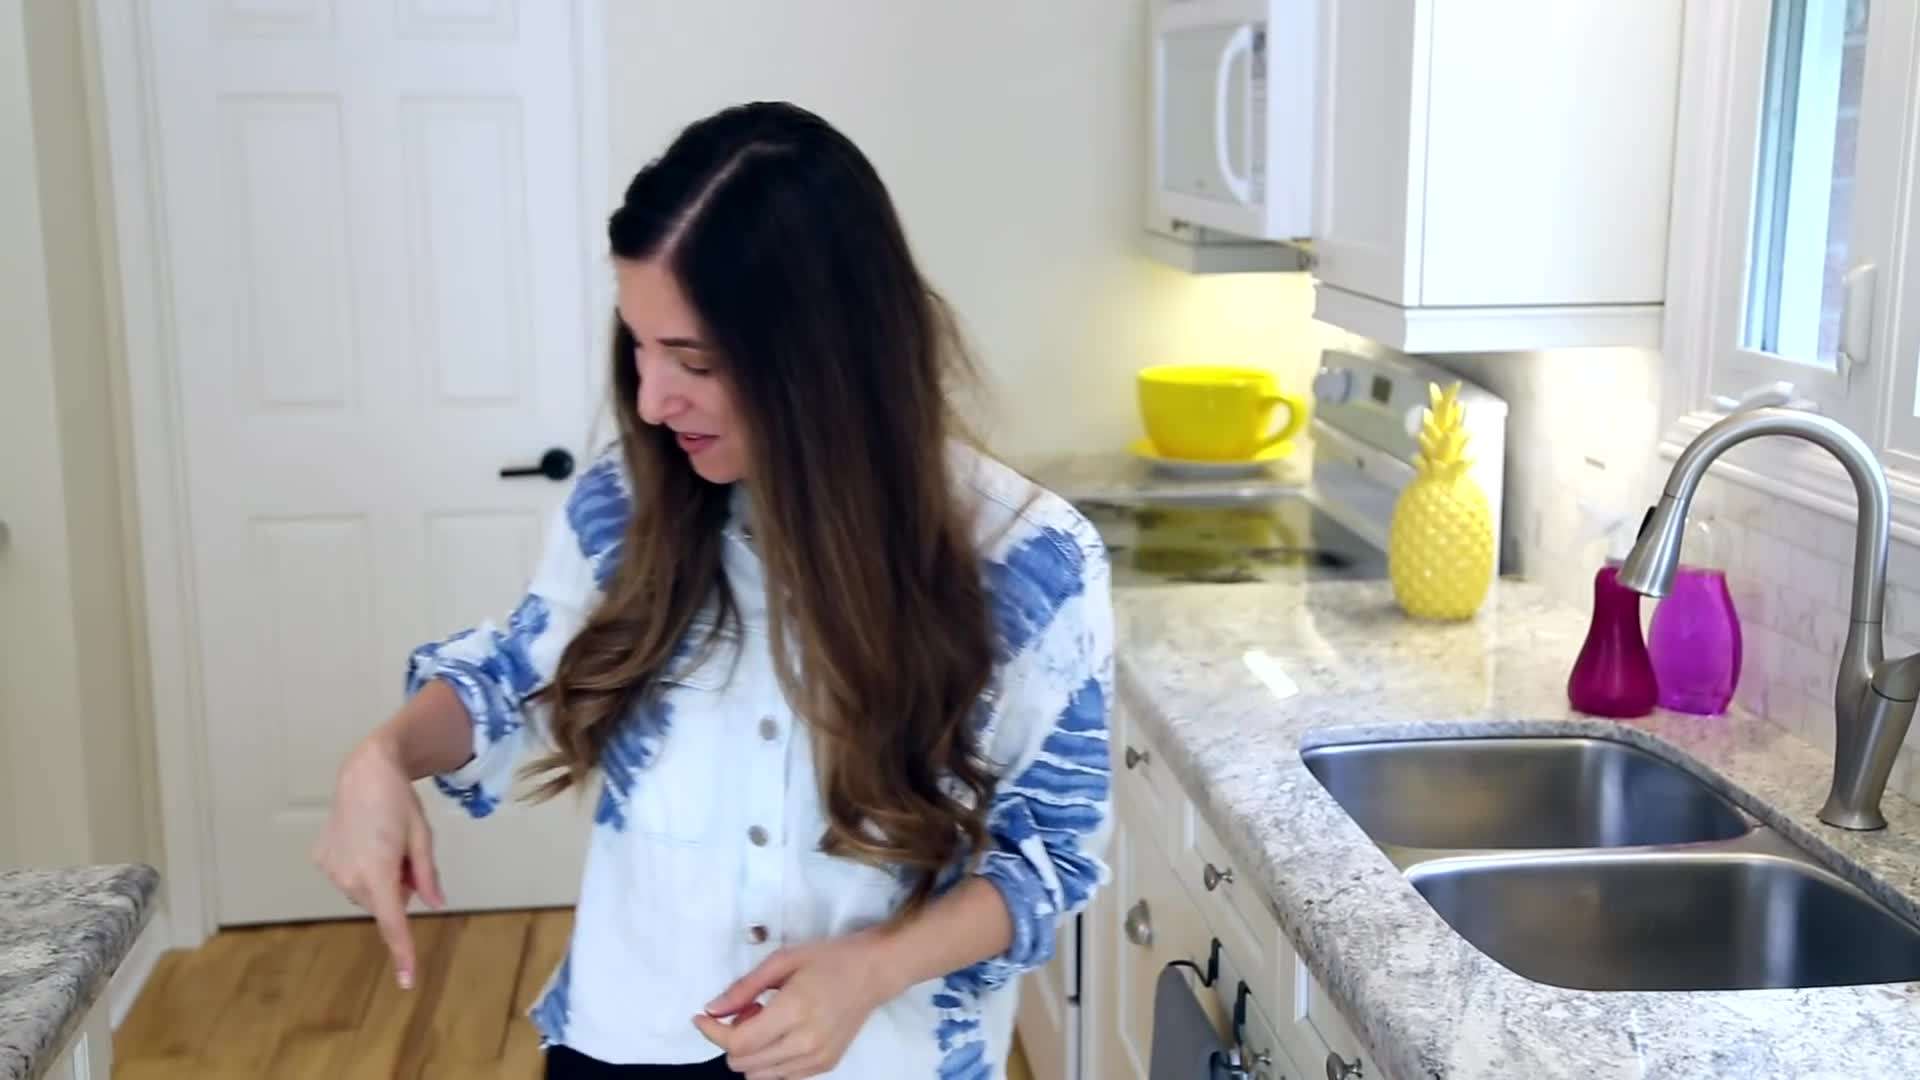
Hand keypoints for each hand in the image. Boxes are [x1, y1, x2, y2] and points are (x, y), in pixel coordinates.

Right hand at [310, 731, 443, 987]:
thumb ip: (427, 876)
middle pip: (383, 904)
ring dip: (378, 879)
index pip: (393, 922)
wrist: (364, 771)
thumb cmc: (400, 802)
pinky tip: (363, 839)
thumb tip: (435, 905)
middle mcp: (349, 877)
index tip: (408, 980)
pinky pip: (347, 877)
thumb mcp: (423, 838)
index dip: (402, 952)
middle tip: (404, 855)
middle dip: (398, 889)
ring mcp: (330, 869)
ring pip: (365, 892)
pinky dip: (359, 868)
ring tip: (382, 842)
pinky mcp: (320, 859)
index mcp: (379, 873)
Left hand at [693, 929, 903, 1078]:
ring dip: (749, 1052)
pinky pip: (780, 1077)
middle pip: (744, 1063)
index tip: (701, 1017)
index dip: (712, 1033)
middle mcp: (806, 1042)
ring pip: (759, 1076)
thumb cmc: (829, 958)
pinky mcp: (826, 1066)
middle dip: (731, 1038)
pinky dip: (768, 1060)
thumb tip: (711, 1010)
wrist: (875, 972)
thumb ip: (744, 988)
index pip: (739, 1043)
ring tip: (766, 1020)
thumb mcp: (782, 961)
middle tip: (746, 1009)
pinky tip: (780, 1032)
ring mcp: (818, 1059)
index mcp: (795, 1011)